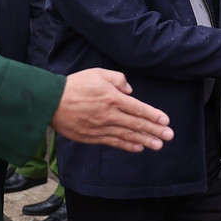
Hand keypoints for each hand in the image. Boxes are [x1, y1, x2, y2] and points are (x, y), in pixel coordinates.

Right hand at [50, 68, 173, 151]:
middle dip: (155, 130)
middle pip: (136, 124)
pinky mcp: (92, 136)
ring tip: (158, 145)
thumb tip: (130, 90)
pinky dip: (126, 145)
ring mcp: (100, 127)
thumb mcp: (98, 73)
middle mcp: (109, 114)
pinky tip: (138, 148)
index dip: (153, 115)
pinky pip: (113, 142)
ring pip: (127, 135)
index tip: (166, 121)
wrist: (51, 101)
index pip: (138, 108)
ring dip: (144, 140)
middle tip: (169, 136)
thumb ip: (118, 79)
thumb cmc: (75, 84)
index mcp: (112, 98)